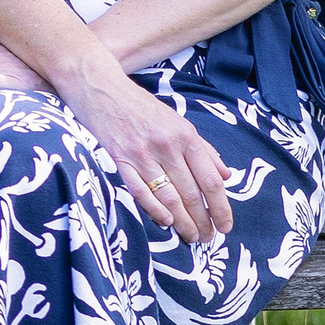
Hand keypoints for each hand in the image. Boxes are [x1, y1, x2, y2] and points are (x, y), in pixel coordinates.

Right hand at [61, 61, 234, 243]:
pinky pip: (140, 190)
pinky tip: (164, 221)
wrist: (98, 84)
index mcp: (186, 136)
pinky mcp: (118, 158)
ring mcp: (142, 153)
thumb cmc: (138, 104)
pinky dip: (154, 209)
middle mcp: (167, 145)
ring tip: (189, 237)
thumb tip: (226, 176)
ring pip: (169, 196)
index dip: (221, 207)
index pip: (211, 180)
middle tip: (206, 239)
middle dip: (202, 221)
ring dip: (182, 221)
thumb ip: (203, 148)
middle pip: (191, 193)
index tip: (226, 226)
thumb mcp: (176, 120)